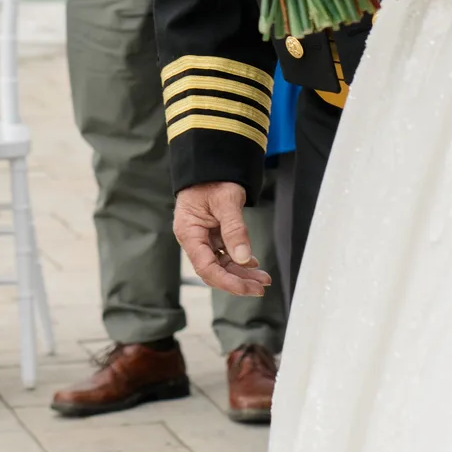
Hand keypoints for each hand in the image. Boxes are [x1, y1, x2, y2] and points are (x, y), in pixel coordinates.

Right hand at [175, 181, 270, 298]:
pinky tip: (254, 265)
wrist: (211, 162)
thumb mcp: (226, 201)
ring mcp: (203, 238)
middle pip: (214, 270)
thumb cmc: (213, 178)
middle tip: (261, 287)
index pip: (206, 267)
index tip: (247, 288)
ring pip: (222, 264)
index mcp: (189, 232)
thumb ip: (234, 229)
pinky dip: (240, 260)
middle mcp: (194, 239)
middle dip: (238, 280)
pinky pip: (225, 253)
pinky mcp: (212, 234)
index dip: (226, 281)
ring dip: (242, 273)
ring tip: (263, 279)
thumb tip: (244, 258)